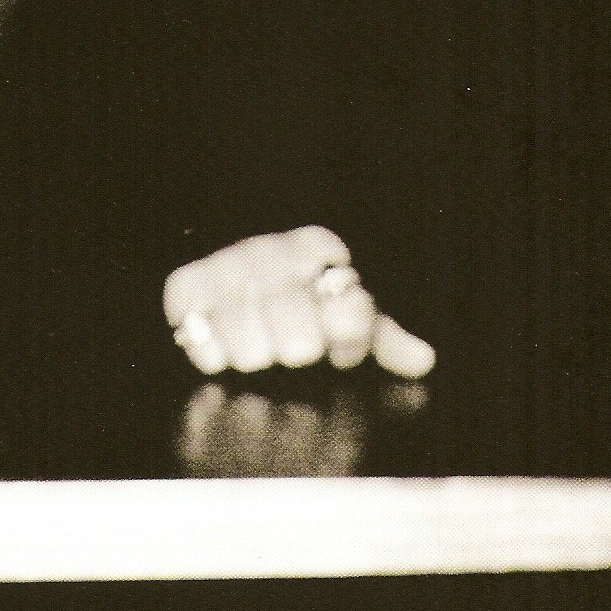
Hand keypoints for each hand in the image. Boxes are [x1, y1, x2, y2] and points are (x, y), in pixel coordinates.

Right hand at [163, 225, 434, 378]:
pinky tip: (222, 346)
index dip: (346, 340)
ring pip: (251, 351)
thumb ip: (384, 337)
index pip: (350, 313)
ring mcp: (226, 266)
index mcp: (320, 250)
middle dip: (297, 352)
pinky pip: (203, 343)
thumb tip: (423, 359)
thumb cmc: (299, 295)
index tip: (335, 346)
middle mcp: (271, 252)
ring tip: (258, 346)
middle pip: (299, 343)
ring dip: (256, 357)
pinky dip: (212, 354)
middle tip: (291, 347)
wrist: (232, 262)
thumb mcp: (345, 308)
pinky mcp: (187, 285)